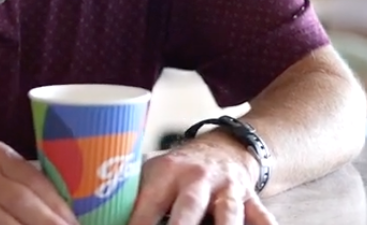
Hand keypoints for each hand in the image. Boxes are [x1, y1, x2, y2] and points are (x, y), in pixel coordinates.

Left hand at [128, 136, 277, 224]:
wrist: (224, 148)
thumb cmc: (179, 168)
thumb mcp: (152, 172)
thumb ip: (134, 194)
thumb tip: (104, 215)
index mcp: (167, 171)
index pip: (149, 203)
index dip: (139, 223)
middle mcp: (198, 178)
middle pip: (189, 206)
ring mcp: (228, 189)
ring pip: (229, 213)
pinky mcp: (251, 199)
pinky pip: (262, 217)